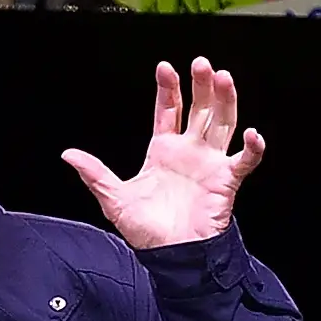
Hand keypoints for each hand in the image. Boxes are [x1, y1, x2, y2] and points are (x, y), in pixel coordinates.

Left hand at [63, 58, 267, 250]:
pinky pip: (244, 160)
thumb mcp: (114, 199)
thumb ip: (94, 174)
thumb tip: (68, 154)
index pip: (168, 109)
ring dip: (225, 100)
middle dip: (201, 85)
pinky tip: (252, 133)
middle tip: (201, 64)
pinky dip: (252, 148)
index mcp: (163, 150)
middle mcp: (189, 151)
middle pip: (200, 108)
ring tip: (223, 78)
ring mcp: (210, 163)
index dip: (168, 88)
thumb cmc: (147, 231)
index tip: (165, 67)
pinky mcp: (226, 181)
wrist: (171, 257)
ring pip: (223, 123)